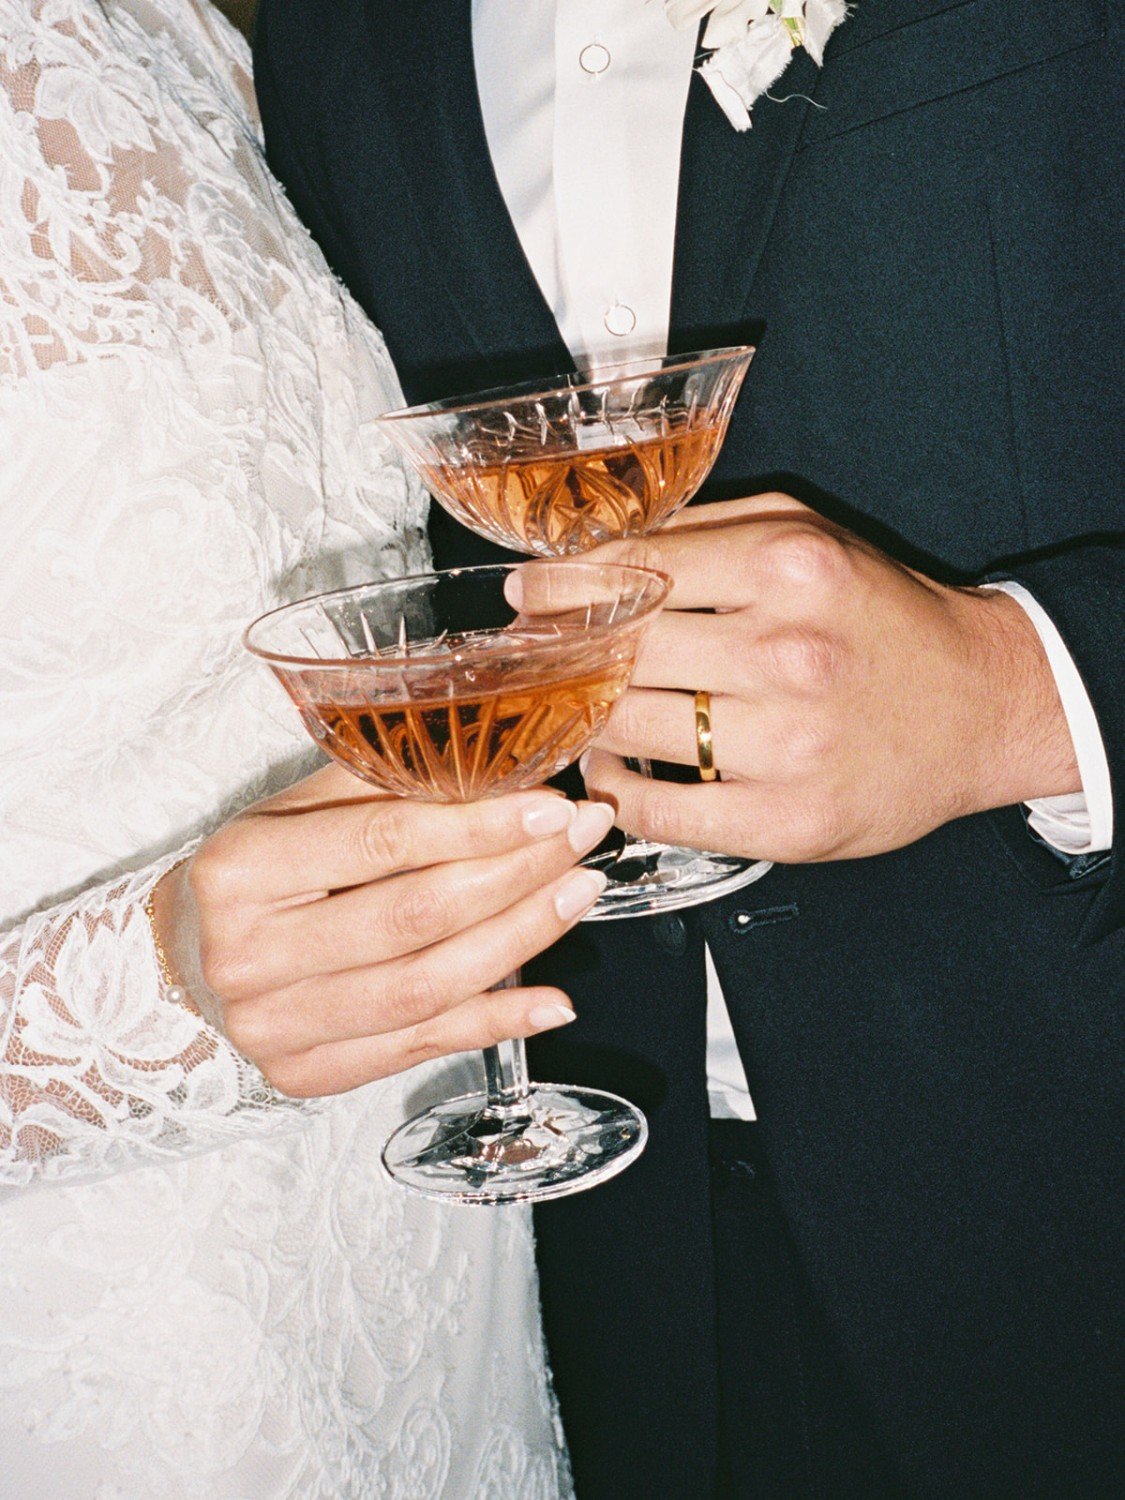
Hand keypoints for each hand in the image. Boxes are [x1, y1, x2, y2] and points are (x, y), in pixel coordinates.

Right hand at [150, 765, 612, 1095]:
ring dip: (520, 941)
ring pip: (427, 989)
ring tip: (580, 894)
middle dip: (517, 875)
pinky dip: (496, 1023)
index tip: (551, 806)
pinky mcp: (306, 1074)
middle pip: (414, 918)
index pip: (382, 842)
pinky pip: (419, 1048)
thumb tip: (500, 767)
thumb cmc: (256, 876)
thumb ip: (382, 787)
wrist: (180, 964)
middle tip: (583, 840)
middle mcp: (250, 954)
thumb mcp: (294, 810)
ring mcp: (275, 1026)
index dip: (478, 825)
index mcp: (242, 869)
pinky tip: (553, 997)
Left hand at [576, 496, 1079, 861]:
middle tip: (536, 661)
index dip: (560, 586)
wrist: (980, 705)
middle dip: (561, 657)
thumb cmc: (882, 617)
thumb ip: (704, 534)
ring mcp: (790, 742)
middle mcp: (788, 651)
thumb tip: (591, 551)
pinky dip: (620, 795)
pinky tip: (613, 777)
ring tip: (578, 717)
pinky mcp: (791, 819)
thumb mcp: (806, 537)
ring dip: (586, 727)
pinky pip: (664, 811)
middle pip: (621, 653)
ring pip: (630, 732)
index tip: (525, 596)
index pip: (633, 571)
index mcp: (787, 567)